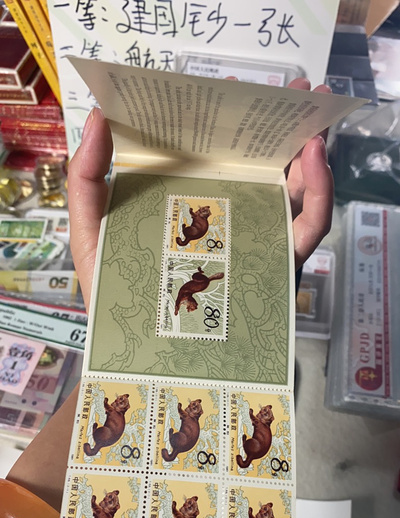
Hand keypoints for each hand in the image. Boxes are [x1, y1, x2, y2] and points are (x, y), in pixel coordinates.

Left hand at [69, 81, 333, 308]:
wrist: (139, 354)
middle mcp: (226, 215)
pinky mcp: (275, 268)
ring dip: (310, 149)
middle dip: (282, 125)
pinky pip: (308, 228)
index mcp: (189, 201)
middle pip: (261, 163)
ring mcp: (253, 239)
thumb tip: (100, 118)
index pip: (213, 151)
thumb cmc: (112, 295)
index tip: (233, 86)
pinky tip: (313, 160)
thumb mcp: (91, 232)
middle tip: (298, 90)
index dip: (228, 117)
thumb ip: (87, 179)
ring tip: (312, 118)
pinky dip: (318, 194)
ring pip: (293, 189)